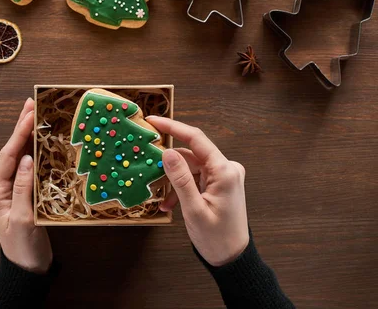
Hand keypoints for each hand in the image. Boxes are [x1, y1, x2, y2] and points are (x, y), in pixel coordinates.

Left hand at [0, 98, 52, 273]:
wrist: (27, 269)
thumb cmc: (23, 247)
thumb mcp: (23, 219)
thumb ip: (24, 188)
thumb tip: (28, 159)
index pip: (8, 156)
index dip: (18, 134)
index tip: (29, 114)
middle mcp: (2, 187)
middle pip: (12, 151)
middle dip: (20, 127)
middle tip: (31, 104)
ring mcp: (13, 190)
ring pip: (20, 157)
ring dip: (28, 136)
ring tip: (36, 115)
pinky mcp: (25, 194)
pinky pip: (30, 168)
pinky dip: (36, 151)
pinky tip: (44, 141)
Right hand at [147, 116, 248, 266]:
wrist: (233, 259)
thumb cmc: (216, 237)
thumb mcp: (193, 209)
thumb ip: (180, 179)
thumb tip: (167, 152)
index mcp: (224, 171)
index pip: (196, 139)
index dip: (173, 127)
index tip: (152, 121)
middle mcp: (227, 168)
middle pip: (191, 154)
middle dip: (169, 163)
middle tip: (148, 167)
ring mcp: (224, 176)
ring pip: (191, 167)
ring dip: (174, 181)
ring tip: (161, 198)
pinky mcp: (220, 184)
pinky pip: (195, 178)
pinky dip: (182, 188)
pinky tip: (171, 204)